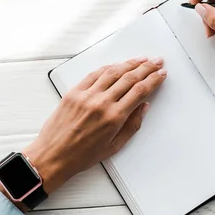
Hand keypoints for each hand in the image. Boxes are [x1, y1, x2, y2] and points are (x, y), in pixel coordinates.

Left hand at [23, 57, 166, 194]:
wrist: (53, 156)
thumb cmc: (82, 156)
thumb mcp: (114, 146)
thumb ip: (132, 125)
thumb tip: (143, 107)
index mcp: (113, 118)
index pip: (140, 91)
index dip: (153, 80)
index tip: (161, 74)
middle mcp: (101, 103)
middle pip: (129, 78)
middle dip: (146, 68)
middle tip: (156, 61)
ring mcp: (86, 95)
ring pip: (113, 72)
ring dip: (129, 63)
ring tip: (141, 59)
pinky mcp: (74, 92)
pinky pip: (94, 74)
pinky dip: (108, 67)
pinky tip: (117, 65)